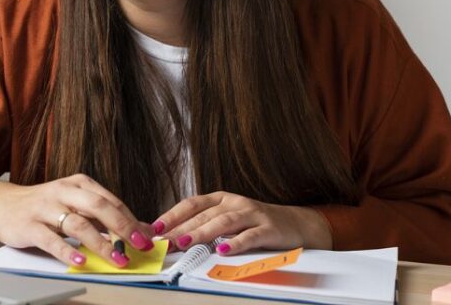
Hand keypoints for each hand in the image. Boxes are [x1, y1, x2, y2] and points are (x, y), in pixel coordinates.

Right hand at [0, 173, 155, 267]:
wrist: (2, 205)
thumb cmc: (43, 206)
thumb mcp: (73, 203)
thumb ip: (101, 215)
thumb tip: (137, 229)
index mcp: (78, 184)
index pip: (111, 201)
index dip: (132, 219)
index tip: (147, 237)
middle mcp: (63, 192)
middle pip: (98, 207)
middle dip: (123, 227)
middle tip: (140, 245)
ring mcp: (45, 208)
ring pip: (78, 224)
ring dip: (101, 243)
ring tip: (116, 259)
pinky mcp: (29, 225)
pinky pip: (51, 240)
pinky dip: (68, 251)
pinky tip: (81, 261)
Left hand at [152, 191, 331, 254]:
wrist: (295, 223)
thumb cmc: (254, 223)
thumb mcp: (228, 219)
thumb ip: (205, 225)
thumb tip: (174, 238)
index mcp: (220, 199)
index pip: (191, 204)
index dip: (173, 215)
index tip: (156, 228)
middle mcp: (234, 202)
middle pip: (204, 215)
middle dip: (182, 228)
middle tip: (165, 241)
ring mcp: (252, 214)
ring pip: (223, 222)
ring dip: (202, 232)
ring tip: (186, 242)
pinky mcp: (268, 228)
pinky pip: (250, 236)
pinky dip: (235, 243)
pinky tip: (223, 250)